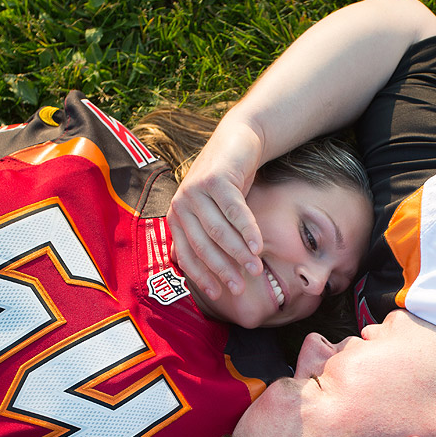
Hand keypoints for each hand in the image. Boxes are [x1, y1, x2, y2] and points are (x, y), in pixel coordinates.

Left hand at [167, 118, 266, 299]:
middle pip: (203, 246)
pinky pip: (233, 212)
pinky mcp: (214, 179)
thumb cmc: (226, 183)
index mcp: (177, 217)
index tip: (219, 295)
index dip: (202, 277)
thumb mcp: (212, 211)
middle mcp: (181, 204)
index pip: (187, 255)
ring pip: (219, 232)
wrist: (236, 141)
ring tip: (256, 270)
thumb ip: (207, 237)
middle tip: (240, 288)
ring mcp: (195, 190)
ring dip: (239, 254)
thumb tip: (209, 275)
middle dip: (223, 270)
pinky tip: (258, 247)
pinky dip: (247, 231)